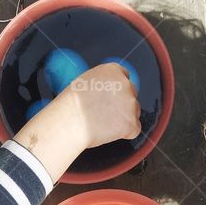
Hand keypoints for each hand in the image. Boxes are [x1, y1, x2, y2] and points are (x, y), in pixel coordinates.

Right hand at [13, 63, 140, 181]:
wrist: (71, 121)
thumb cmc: (71, 103)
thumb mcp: (85, 81)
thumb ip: (101, 83)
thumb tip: (104, 91)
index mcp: (113, 71)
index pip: (124, 76)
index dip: (117, 88)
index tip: (112, 96)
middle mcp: (125, 84)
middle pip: (131, 93)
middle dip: (122, 103)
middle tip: (107, 112)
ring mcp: (130, 104)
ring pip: (134, 112)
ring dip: (123, 118)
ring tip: (104, 123)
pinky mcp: (131, 123)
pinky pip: (134, 129)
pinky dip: (125, 133)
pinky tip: (110, 132)